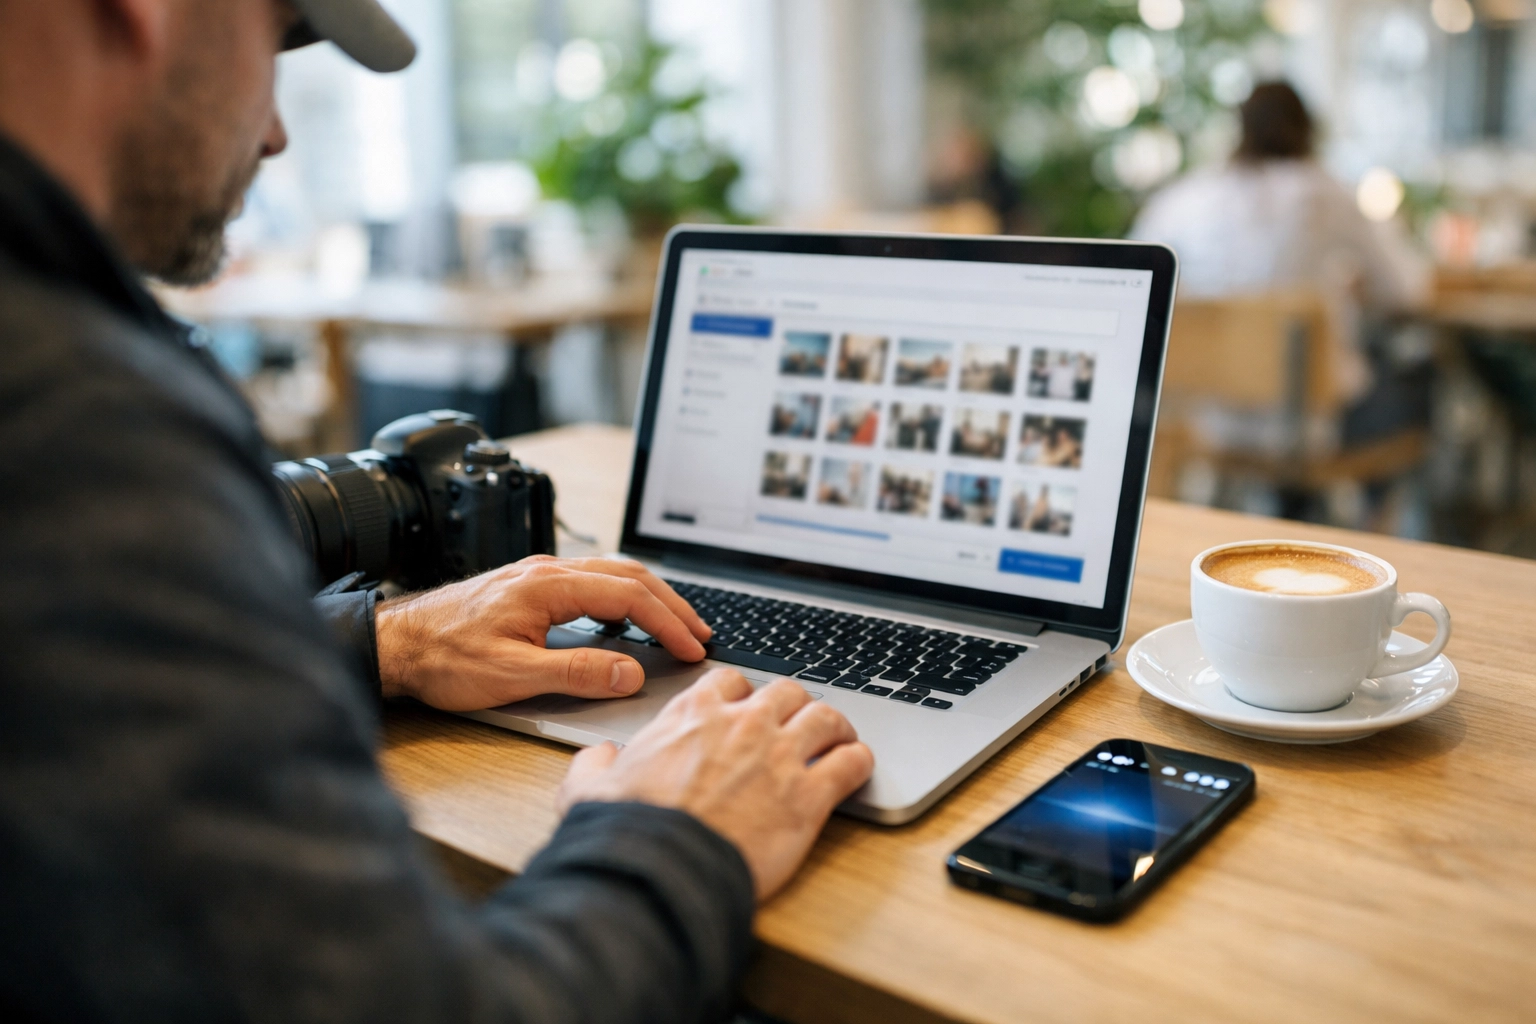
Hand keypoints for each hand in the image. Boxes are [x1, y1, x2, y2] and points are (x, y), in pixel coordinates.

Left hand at [376, 556, 711, 710]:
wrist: (396, 646)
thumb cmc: (443, 658)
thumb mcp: (513, 675)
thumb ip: (577, 672)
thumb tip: (630, 671)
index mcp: (547, 585)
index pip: (627, 596)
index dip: (666, 623)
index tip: (691, 647)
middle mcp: (546, 571)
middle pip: (628, 576)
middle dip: (670, 605)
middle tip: (699, 634)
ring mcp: (537, 575)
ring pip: (611, 574)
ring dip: (648, 599)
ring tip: (674, 626)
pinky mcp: (529, 587)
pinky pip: (590, 582)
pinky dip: (622, 598)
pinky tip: (625, 620)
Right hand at [557, 669, 874, 901]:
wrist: (659, 872)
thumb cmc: (625, 833)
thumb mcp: (586, 790)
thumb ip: (595, 766)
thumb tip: (599, 759)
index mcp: (692, 717)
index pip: (730, 681)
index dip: (742, 695)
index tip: (746, 709)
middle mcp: (742, 725)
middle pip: (787, 690)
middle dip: (794, 705)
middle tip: (798, 724)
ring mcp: (780, 756)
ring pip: (827, 716)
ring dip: (835, 727)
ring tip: (838, 740)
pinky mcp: (809, 796)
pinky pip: (852, 762)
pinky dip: (858, 761)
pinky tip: (856, 769)